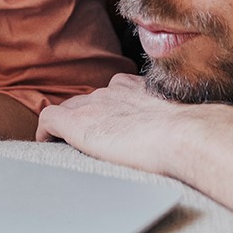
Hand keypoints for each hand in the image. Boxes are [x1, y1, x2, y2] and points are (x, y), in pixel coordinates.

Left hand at [36, 73, 215, 176]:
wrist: (183, 135)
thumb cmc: (188, 135)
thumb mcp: (178, 121)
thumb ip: (168, 123)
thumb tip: (180, 139)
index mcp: (134, 89)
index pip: (110, 94)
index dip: (103, 109)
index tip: (106, 124)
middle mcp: (111, 91)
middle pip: (85, 100)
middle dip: (81, 116)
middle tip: (82, 138)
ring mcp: (92, 105)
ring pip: (67, 109)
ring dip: (64, 126)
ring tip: (62, 143)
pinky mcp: (77, 122)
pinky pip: (48, 119)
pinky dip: (44, 131)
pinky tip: (45, 144)